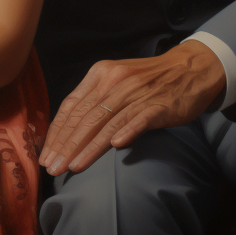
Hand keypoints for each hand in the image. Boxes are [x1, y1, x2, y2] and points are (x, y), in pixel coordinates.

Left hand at [38, 40, 225, 175]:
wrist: (190, 67)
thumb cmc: (148, 79)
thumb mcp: (116, 81)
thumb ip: (94, 100)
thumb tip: (68, 130)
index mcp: (100, 74)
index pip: (71, 106)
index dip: (57, 133)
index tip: (46, 155)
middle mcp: (115, 81)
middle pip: (85, 117)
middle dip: (66, 145)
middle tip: (53, 168)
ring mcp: (137, 93)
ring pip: (107, 122)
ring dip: (89, 147)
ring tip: (74, 166)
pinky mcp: (159, 105)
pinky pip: (139, 119)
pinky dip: (127, 131)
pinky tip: (115, 146)